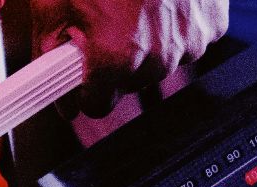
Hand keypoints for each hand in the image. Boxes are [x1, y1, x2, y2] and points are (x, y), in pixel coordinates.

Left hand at [31, 0, 229, 116]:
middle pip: (129, 84)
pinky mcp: (212, 23)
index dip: (83, 89)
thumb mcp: (53, 0)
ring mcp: (189, 42)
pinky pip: (189, 39)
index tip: (79, 75)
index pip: (96, 106)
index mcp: (115, 59)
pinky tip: (160, 1)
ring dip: (146, 43)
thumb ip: (47, 49)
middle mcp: (156, 59)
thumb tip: (44, 81)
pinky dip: (175, 25)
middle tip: (104, 22)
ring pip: (160, 62)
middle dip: (114, 61)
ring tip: (132, 5)